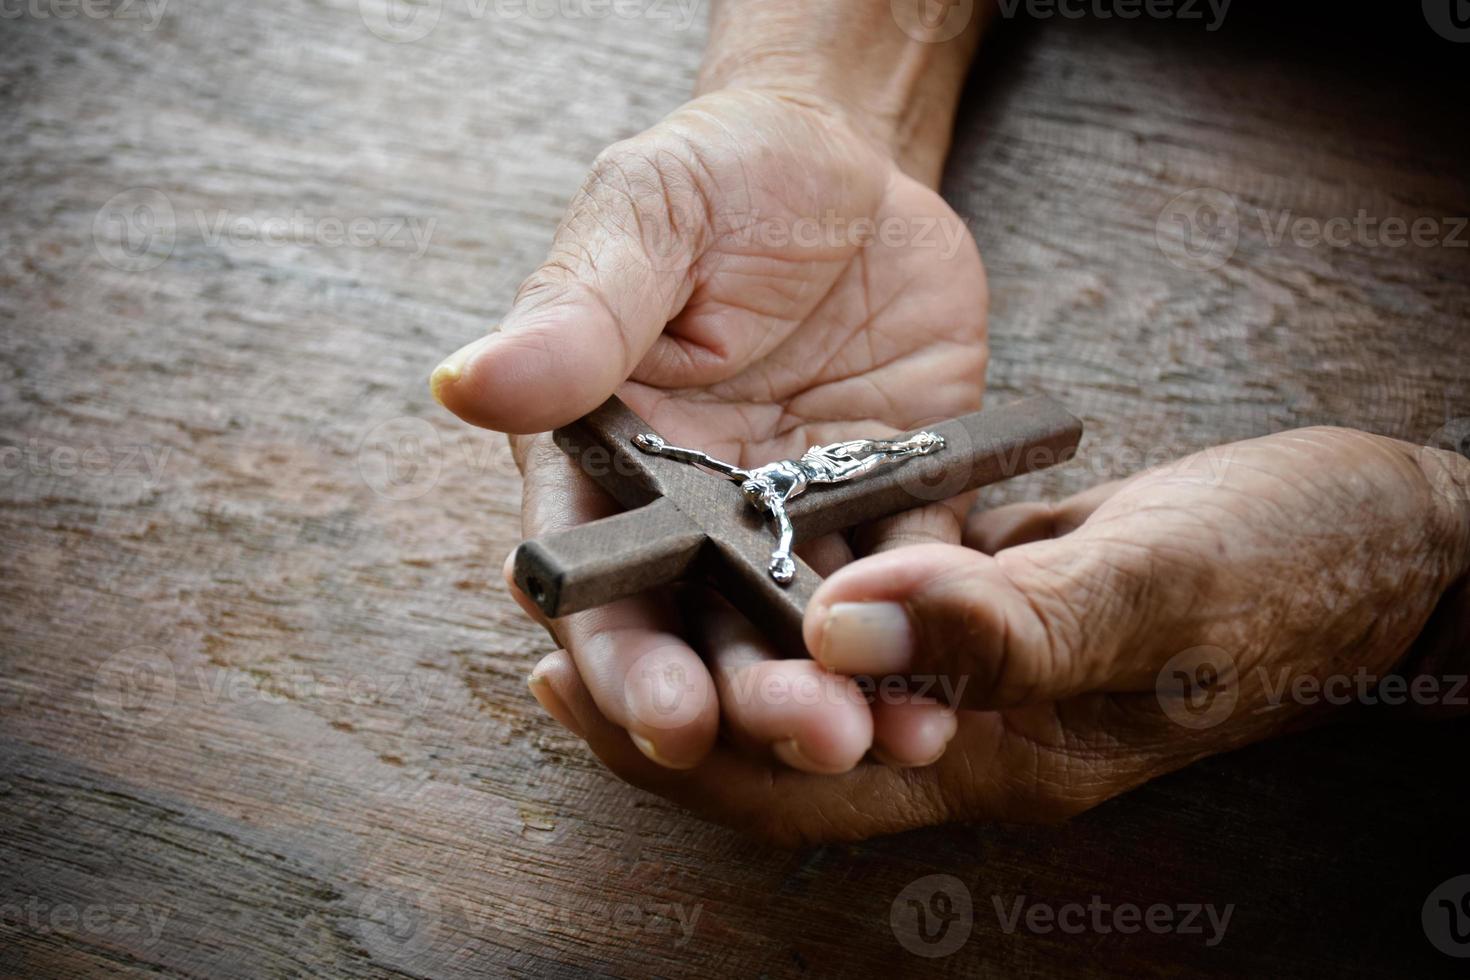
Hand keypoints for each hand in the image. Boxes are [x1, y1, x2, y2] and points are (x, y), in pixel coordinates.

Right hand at [432, 84, 987, 771]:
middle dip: (748, 698)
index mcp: (607, 458)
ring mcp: (798, 514)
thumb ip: (577, 314)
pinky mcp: (895, 499)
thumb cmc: (722, 175)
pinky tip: (952, 690)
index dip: (626, 661)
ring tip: (886, 739)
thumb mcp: (648, 220)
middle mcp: (695, 511)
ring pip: (811, 628)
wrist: (850, 160)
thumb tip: (464, 386)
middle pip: (707, 633)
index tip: (667, 717)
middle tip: (808, 736)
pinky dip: (934, 628)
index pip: (598, 582)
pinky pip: (915, 578)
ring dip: (844, 690)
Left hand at [524, 428, 1469, 843]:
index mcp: (1005, 754)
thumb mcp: (1161, 587)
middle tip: (559, 651)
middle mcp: (979, 731)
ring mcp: (989, 674)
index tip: (570, 691)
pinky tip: (749, 544)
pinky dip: (805, 591)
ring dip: (729, 645)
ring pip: (824, 681)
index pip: (802, 786)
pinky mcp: (1005, 608)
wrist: (1387, 545)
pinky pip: (879, 617)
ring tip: (627, 592)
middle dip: (676, 708)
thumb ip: (1006, 625)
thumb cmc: (1301, 568)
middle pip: (789, 748)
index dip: (682, 753)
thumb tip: (844, 630)